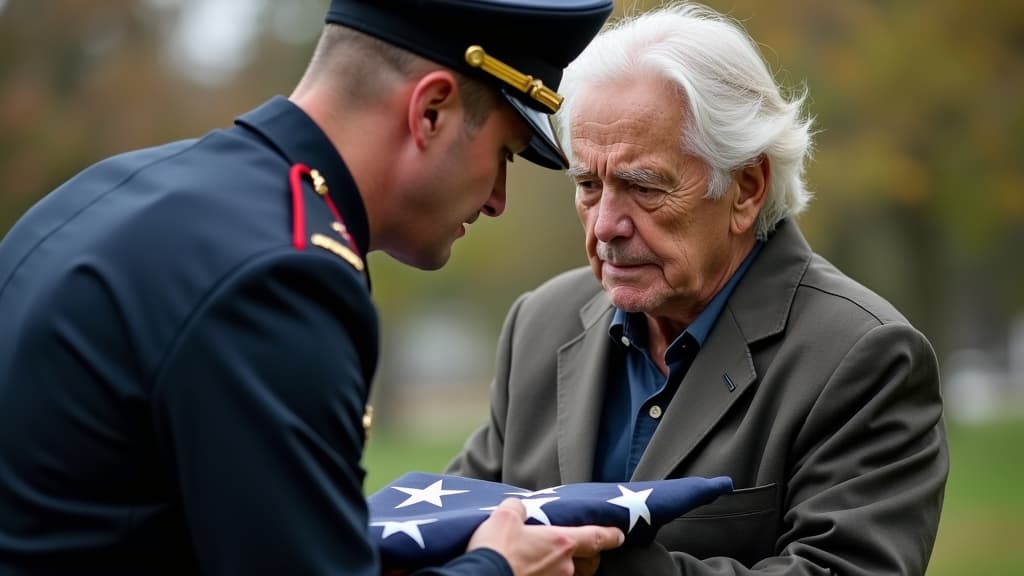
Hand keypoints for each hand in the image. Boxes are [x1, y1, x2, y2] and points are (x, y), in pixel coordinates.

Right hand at [467, 498, 624, 575]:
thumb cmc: (496, 549)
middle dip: (585, 558)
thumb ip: (517, 509)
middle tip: (575, 551)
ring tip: (547, 565)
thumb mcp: (504, 517)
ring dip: (563, 570)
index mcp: (561, 542)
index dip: (610, 535)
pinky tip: (533, 574)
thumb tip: (518, 508)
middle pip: (587, 563)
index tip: (618, 535)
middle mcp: (564, 567)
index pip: (596, 537)